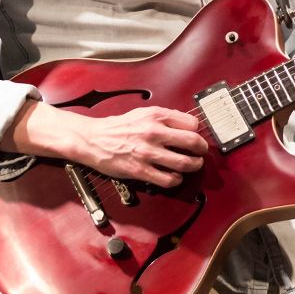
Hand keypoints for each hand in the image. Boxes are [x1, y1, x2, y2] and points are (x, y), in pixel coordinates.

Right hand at [12, 102, 207, 188]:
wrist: (93, 139)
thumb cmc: (118, 127)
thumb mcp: (142, 113)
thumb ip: (164, 117)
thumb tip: (187, 124)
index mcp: (156, 116)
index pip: (192, 123)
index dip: (197, 131)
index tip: (195, 136)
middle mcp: (154, 132)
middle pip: (193, 142)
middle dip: (201, 150)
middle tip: (200, 153)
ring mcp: (147, 152)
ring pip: (184, 163)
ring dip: (193, 166)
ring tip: (192, 166)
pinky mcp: (140, 170)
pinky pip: (168, 179)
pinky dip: (176, 180)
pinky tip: (174, 177)